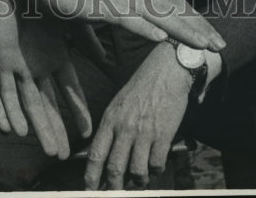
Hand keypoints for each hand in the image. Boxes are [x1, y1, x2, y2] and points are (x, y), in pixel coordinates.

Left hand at [0, 0, 92, 158]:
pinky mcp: (2, 57)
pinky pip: (3, 89)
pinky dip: (7, 109)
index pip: (70, 90)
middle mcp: (38, 63)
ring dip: (38, 127)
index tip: (87, 132)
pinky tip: (13, 130)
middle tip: (63, 155)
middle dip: (56, 128)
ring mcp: (19, 61)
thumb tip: (111, 54)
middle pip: (48, 103)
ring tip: (49, 151)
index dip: (77, 111)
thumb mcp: (73, 17)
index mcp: (56, 54)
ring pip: (28, 103)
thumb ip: (89, 38)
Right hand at [0, 0, 224, 50]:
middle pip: (172, 7)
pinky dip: (144, 25)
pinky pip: (125, 15)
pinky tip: (160, 37)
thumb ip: (106, 26)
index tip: (210, 37)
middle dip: (198, 27)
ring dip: (183, 29)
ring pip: (157, 12)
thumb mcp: (92, 6)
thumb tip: (112, 50)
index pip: (170, 3)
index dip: (192, 20)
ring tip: (204, 46)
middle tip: (221, 46)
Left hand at [84, 43, 190, 190]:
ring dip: (139, 181)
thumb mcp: (118, 105)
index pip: (95, 155)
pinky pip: (157, 164)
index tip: (89, 191)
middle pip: (114, 169)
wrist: (166, 71)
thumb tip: (104, 157)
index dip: (90, 178)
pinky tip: (156, 165)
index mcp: (110, 119)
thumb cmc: (141, 88)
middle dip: (114, 187)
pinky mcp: (163, 135)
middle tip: (116, 193)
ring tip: (140, 179)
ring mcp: (144, 132)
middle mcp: (124, 127)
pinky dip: (156, 170)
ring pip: (137, 171)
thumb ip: (111, 129)